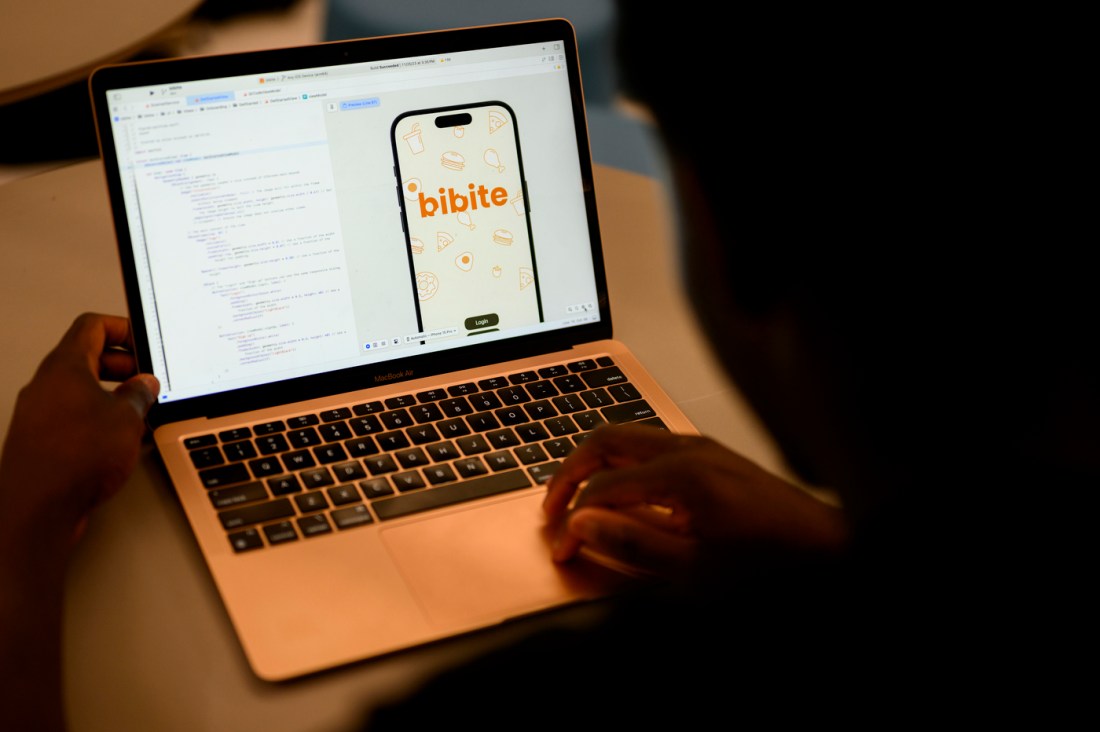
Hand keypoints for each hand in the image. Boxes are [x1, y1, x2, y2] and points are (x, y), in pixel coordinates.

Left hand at [0, 313, 158, 551]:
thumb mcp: (128, 417)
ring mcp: (40, 413)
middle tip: (148, 380)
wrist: (39, 506)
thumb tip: (145, 384)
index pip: (92, 326)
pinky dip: (99, 419)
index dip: (123, 329)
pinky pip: (74, 416)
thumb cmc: (75, 456)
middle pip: (87, 357)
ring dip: (112, 395)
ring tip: (139, 413)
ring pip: (81, 389)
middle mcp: (47, 385)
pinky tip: (120, 440)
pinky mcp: (41, 440)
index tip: (144, 343)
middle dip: (123, 366)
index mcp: (65, 366)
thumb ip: (140, 394)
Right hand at [543, 424, 847, 579]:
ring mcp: (700, 447)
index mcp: (681, 474)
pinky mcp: (709, 455)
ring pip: (625, 435)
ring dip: (592, 461)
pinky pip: (648, 444)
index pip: (602, 488)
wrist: (823, 550)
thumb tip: (582, 526)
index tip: (561, 548)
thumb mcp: (694, 571)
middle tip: (550, 508)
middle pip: (605, 440)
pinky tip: (617, 490)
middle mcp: (687, 448)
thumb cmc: (768, 562)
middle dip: (568, 472)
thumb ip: (632, 545)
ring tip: (573, 496)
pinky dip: (619, 461)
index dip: (572, 520)